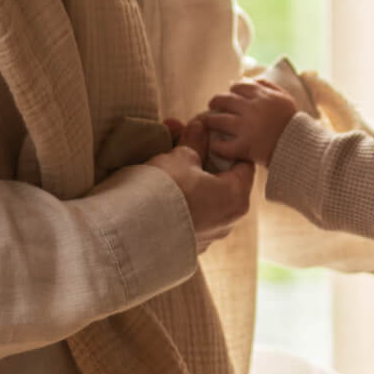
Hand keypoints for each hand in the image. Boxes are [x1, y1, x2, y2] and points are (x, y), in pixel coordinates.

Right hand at [147, 120, 253, 252]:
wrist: (131, 229)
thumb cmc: (165, 189)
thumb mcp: (181, 157)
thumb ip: (195, 141)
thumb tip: (200, 128)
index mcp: (237, 198)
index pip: (242, 164)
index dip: (224, 145)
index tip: (206, 133)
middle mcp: (228, 221)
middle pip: (220, 180)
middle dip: (200, 156)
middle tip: (179, 137)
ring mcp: (207, 236)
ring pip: (203, 197)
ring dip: (187, 176)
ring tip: (163, 155)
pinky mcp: (186, 245)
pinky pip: (188, 214)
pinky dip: (179, 198)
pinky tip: (159, 184)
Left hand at [203, 78, 297, 164]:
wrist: (302, 147)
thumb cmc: (293, 123)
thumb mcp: (285, 99)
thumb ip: (269, 86)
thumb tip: (253, 79)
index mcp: (262, 96)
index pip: (238, 87)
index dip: (231, 91)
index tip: (229, 96)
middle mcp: (251, 109)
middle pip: (224, 100)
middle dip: (215, 101)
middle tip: (212, 105)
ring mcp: (246, 128)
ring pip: (218, 120)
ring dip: (209, 120)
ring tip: (206, 122)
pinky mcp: (244, 147)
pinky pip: (222, 146)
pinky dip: (216, 146)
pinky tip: (214, 145)